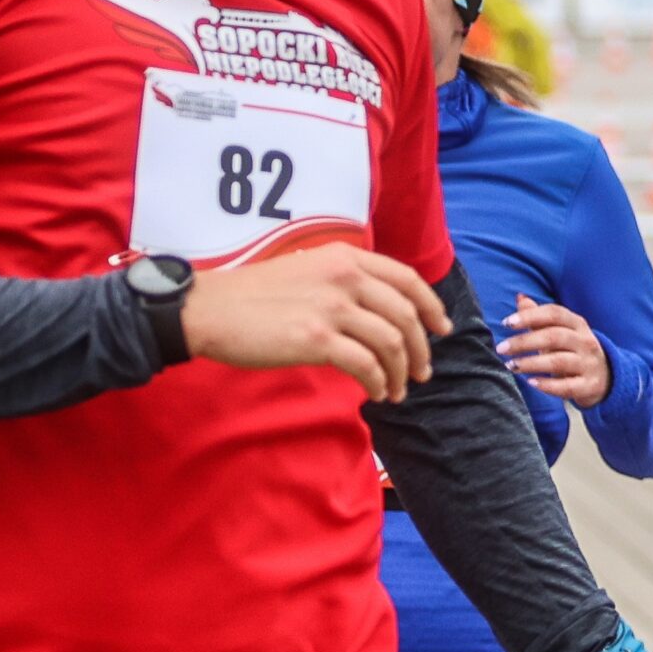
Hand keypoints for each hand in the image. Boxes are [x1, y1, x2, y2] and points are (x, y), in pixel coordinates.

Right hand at [178, 243, 450, 402]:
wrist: (211, 309)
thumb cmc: (253, 295)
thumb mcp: (306, 270)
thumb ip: (343, 281)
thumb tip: (376, 312)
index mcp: (345, 258)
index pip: (407, 279)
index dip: (431, 307)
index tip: (441, 329)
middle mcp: (345, 276)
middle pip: (405, 315)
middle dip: (421, 349)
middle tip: (422, 373)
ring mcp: (332, 307)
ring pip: (391, 343)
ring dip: (401, 373)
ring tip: (397, 391)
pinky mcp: (317, 338)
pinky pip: (366, 365)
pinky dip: (378, 383)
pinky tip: (375, 393)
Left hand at [497, 294, 611, 406]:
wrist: (606, 377)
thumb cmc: (573, 350)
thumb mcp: (560, 331)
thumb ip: (539, 317)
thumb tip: (520, 298)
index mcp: (577, 324)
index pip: (554, 313)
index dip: (530, 316)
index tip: (507, 323)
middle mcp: (585, 341)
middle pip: (554, 337)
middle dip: (524, 341)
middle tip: (501, 348)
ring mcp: (588, 364)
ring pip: (558, 362)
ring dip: (531, 363)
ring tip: (511, 366)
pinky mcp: (588, 386)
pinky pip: (567, 386)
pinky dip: (548, 385)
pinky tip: (531, 382)